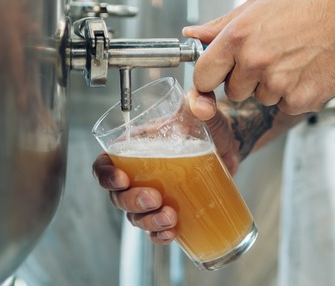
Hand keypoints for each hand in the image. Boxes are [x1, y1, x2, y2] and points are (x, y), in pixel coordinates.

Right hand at [92, 89, 242, 245]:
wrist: (230, 144)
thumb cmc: (207, 124)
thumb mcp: (201, 109)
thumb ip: (200, 100)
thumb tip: (202, 104)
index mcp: (134, 148)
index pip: (105, 164)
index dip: (106, 174)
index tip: (122, 178)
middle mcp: (138, 173)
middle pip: (117, 196)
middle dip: (131, 201)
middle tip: (154, 198)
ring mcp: (152, 194)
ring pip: (135, 216)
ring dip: (148, 221)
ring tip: (170, 217)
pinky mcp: (169, 209)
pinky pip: (155, 230)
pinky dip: (160, 235)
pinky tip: (172, 233)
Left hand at [184, 0, 334, 113]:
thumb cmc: (306, 9)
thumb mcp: (257, 6)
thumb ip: (221, 25)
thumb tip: (192, 35)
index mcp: (237, 37)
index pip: (202, 76)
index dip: (209, 78)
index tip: (217, 76)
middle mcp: (254, 61)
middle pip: (232, 92)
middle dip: (245, 80)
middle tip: (269, 58)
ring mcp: (277, 83)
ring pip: (259, 99)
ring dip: (271, 87)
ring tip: (291, 60)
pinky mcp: (298, 100)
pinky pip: (283, 106)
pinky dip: (292, 95)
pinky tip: (305, 72)